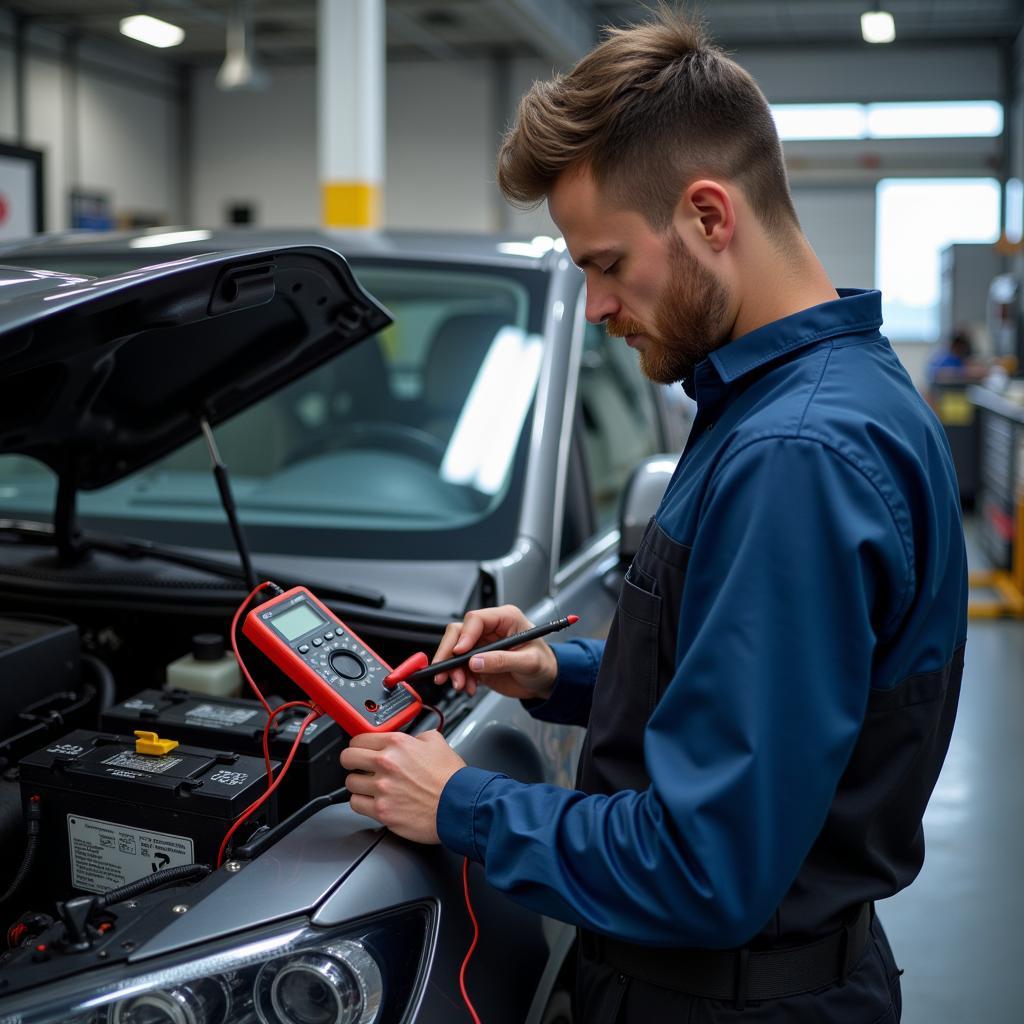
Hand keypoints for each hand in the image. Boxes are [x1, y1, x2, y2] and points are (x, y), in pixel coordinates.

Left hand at [341, 730, 465, 843]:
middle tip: (358, 765)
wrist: (459, 805)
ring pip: (350, 782)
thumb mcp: (437, 742)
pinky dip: (361, 803)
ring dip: (358, 784)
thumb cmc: (452, 779)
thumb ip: (418, 737)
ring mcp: (382, 788)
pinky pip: (356, 804)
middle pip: (347, 758)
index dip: (359, 744)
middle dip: (352, 761)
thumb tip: (411, 739)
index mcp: (397, 744)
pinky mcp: (382, 811)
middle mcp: (386, 764)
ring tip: (369, 785)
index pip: (359, 738)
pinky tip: (372, 800)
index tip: (360, 749)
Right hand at [431, 604, 557, 700]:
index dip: (465, 635)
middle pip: (459, 632)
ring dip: (452, 669)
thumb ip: (503, 660)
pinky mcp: (477, 660)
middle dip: (449, 653)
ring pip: (454, 650)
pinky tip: (468, 687)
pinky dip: (459, 677)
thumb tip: (477, 661)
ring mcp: (482, 644)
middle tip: (445, 671)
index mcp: (506, 618)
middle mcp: (491, 628)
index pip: (477, 619)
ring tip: (461, 685)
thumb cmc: (544, 664)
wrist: (546, 681)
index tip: (459, 652)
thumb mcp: (529, 662)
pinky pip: (459, 666)